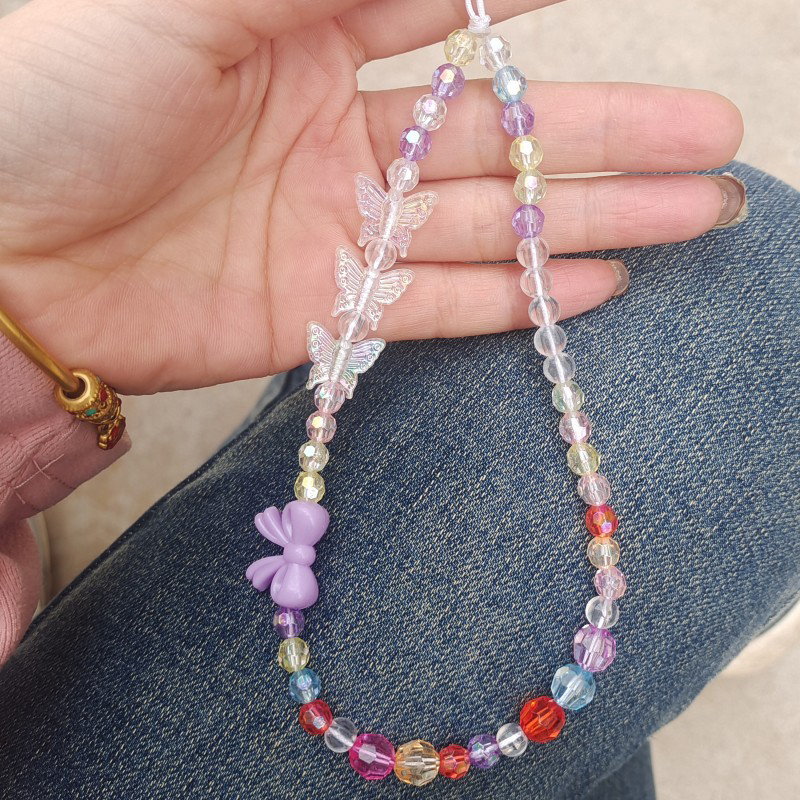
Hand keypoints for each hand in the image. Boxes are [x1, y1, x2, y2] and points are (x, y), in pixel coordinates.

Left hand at [0, 0, 742, 392]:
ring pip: (484, 222)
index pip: (448, 4)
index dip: (537, 3)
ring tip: (690, 215)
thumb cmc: (57, 94)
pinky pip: (434, 303)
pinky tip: (593, 284)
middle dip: (605, 135)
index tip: (624, 5)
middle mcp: (329, 122)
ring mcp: (331, 223)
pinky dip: (511, 296)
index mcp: (299, 23)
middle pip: (496, 129)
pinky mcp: (317, 307)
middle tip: (711, 140)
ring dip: (588, 221)